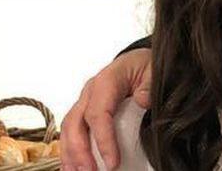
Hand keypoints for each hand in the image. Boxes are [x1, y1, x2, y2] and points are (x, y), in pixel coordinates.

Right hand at [60, 48, 151, 169]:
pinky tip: (73, 167)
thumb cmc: (145, 67)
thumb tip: (142, 100)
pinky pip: (71, 131)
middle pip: (76, 123)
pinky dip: (70, 150)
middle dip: (80, 152)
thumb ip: (149, 85)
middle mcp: (90, 91)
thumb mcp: (153, 71)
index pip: (98, 113)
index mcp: (107, 80)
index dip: (103, 140)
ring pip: (68, 129)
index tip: (112, 162)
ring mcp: (84, 101)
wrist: (138, 61)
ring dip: (70, 154)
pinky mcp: (84, 112)